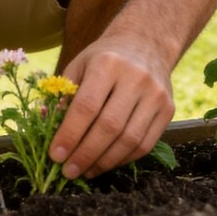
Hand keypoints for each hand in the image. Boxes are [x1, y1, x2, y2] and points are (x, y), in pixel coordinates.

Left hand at [49, 36, 175, 178]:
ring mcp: (156, 95)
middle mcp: (136, 78)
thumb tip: (48, 128)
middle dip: (86, 154)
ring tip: (85, 171)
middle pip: (109, 127)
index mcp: (108, 64)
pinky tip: (106, 163)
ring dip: (104, 162)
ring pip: (130, 140)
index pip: (86, 107)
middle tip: (68, 171)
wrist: (145, 44)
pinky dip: (124, 159)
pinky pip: (145, 144)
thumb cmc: (104, 58)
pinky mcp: (169, 109)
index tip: (55, 155)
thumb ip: (64, 95)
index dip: (70, 135)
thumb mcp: (79, 66)